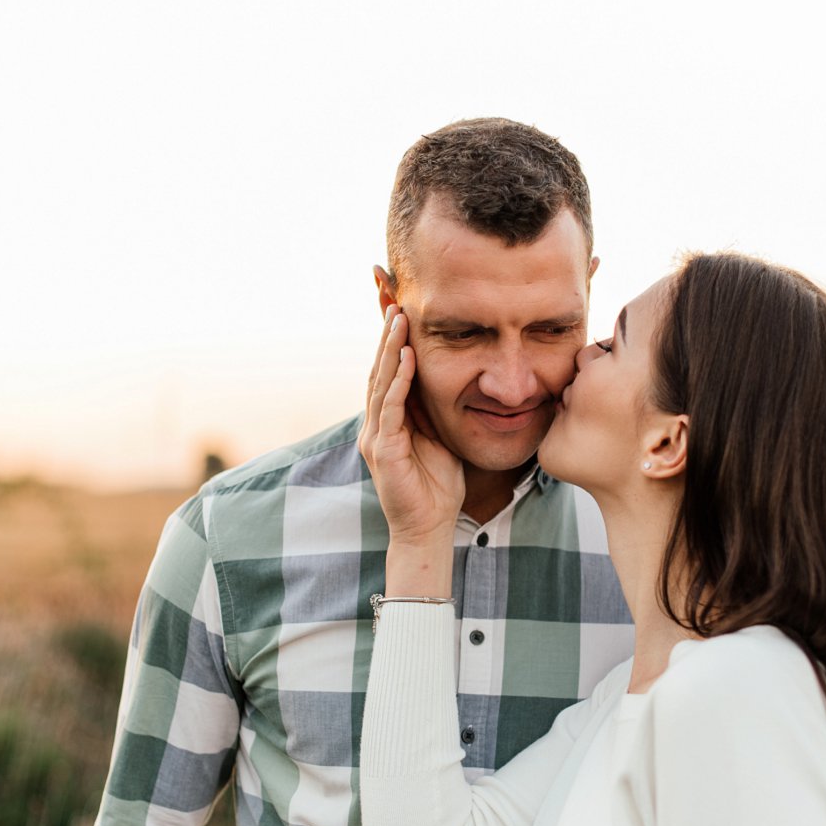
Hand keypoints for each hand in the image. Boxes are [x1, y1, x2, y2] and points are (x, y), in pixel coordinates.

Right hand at [358, 306, 464, 546]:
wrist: (429, 529)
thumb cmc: (438, 487)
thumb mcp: (440, 437)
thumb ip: (434, 410)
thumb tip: (449, 379)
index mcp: (388, 419)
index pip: (388, 370)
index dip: (391, 338)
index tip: (397, 303)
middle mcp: (375, 423)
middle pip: (379, 368)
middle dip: (385, 332)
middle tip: (391, 296)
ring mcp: (375, 436)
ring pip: (381, 382)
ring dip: (390, 348)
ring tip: (398, 317)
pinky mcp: (383, 451)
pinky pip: (390, 408)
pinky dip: (398, 381)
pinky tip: (406, 357)